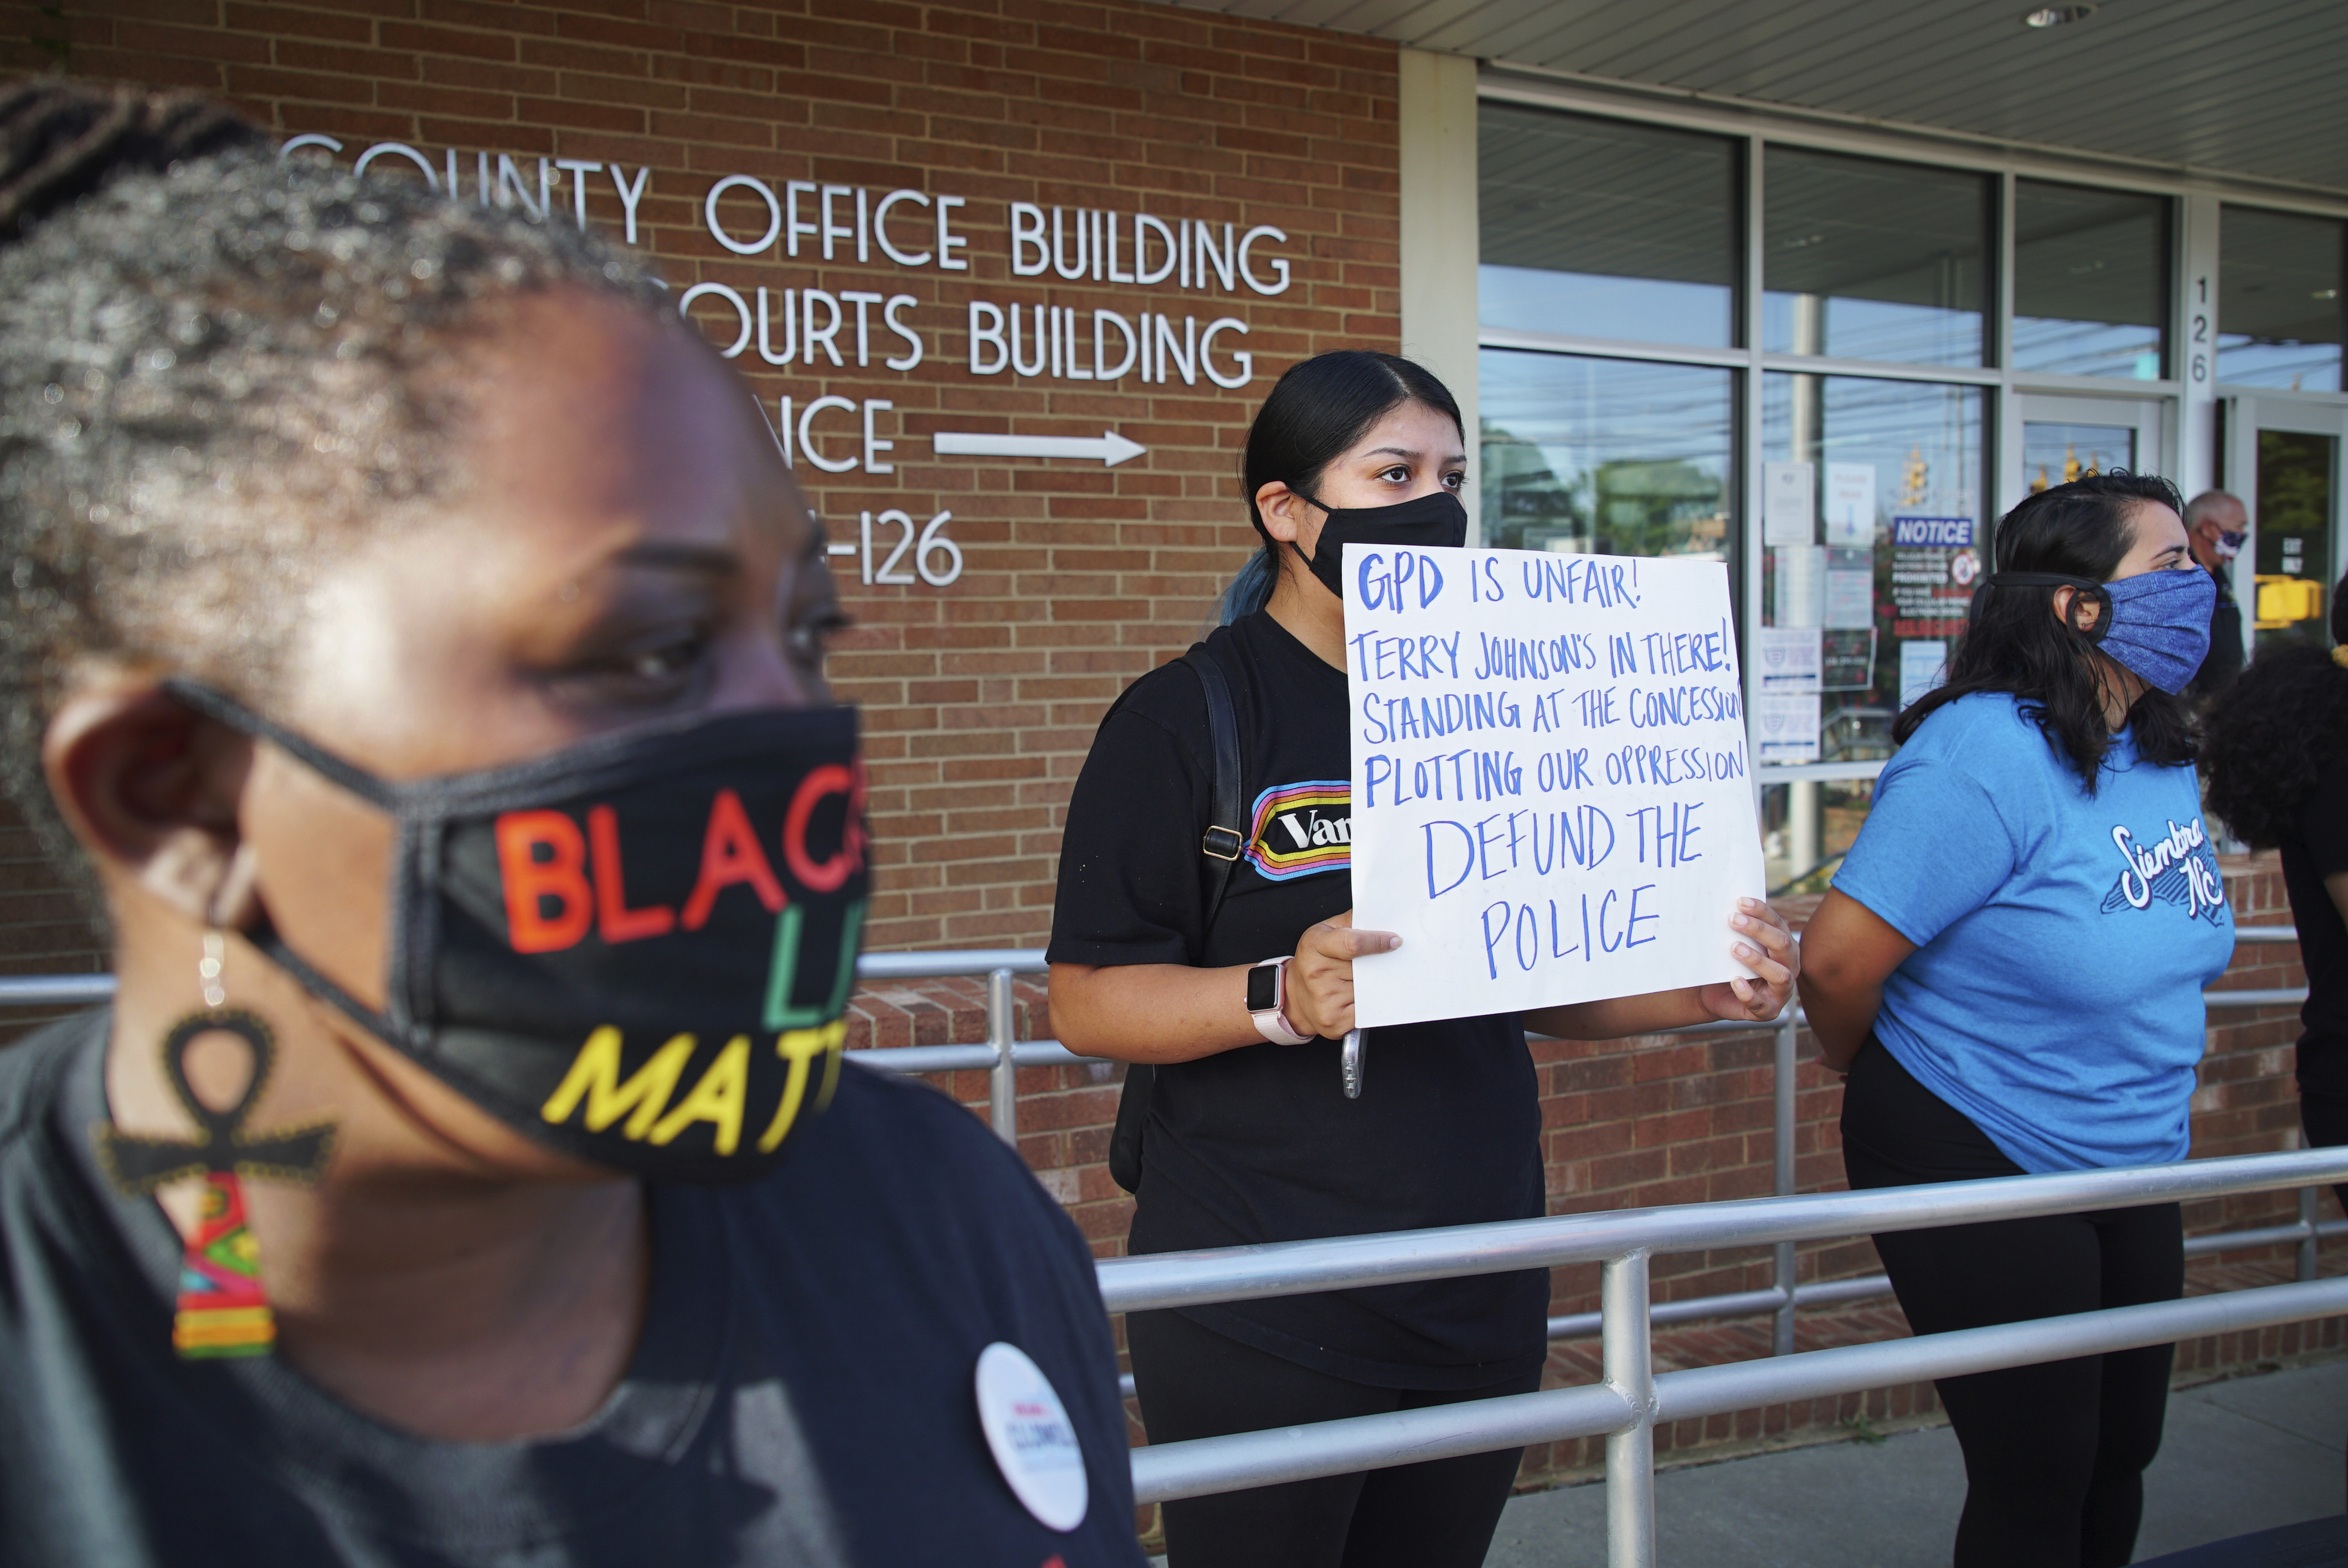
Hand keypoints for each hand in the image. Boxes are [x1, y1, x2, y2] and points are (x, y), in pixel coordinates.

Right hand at [1282, 910, 1399, 1039]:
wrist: (1294, 997)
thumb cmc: (1314, 960)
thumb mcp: (1324, 932)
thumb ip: (1351, 921)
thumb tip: (1381, 915)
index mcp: (1314, 945)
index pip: (1352, 943)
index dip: (1377, 941)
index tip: (1394, 941)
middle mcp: (1316, 974)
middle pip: (1365, 969)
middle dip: (1378, 964)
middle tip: (1380, 961)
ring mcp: (1325, 1000)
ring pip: (1369, 990)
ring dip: (1376, 984)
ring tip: (1366, 980)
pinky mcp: (1334, 1022)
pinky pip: (1366, 1011)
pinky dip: (1371, 1003)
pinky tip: (1363, 997)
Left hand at [1692, 898, 1798, 1022]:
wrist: (1715, 994)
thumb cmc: (1729, 963)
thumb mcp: (1736, 944)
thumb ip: (1739, 930)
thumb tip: (1728, 906)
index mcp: (1784, 946)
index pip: (1778, 924)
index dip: (1761, 911)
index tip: (1740, 902)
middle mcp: (1789, 966)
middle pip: (1782, 944)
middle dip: (1758, 930)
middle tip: (1733, 920)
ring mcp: (1781, 991)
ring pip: (1780, 974)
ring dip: (1757, 960)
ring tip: (1735, 948)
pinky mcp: (1768, 1011)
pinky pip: (1760, 1003)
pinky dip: (1747, 993)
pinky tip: (1735, 981)